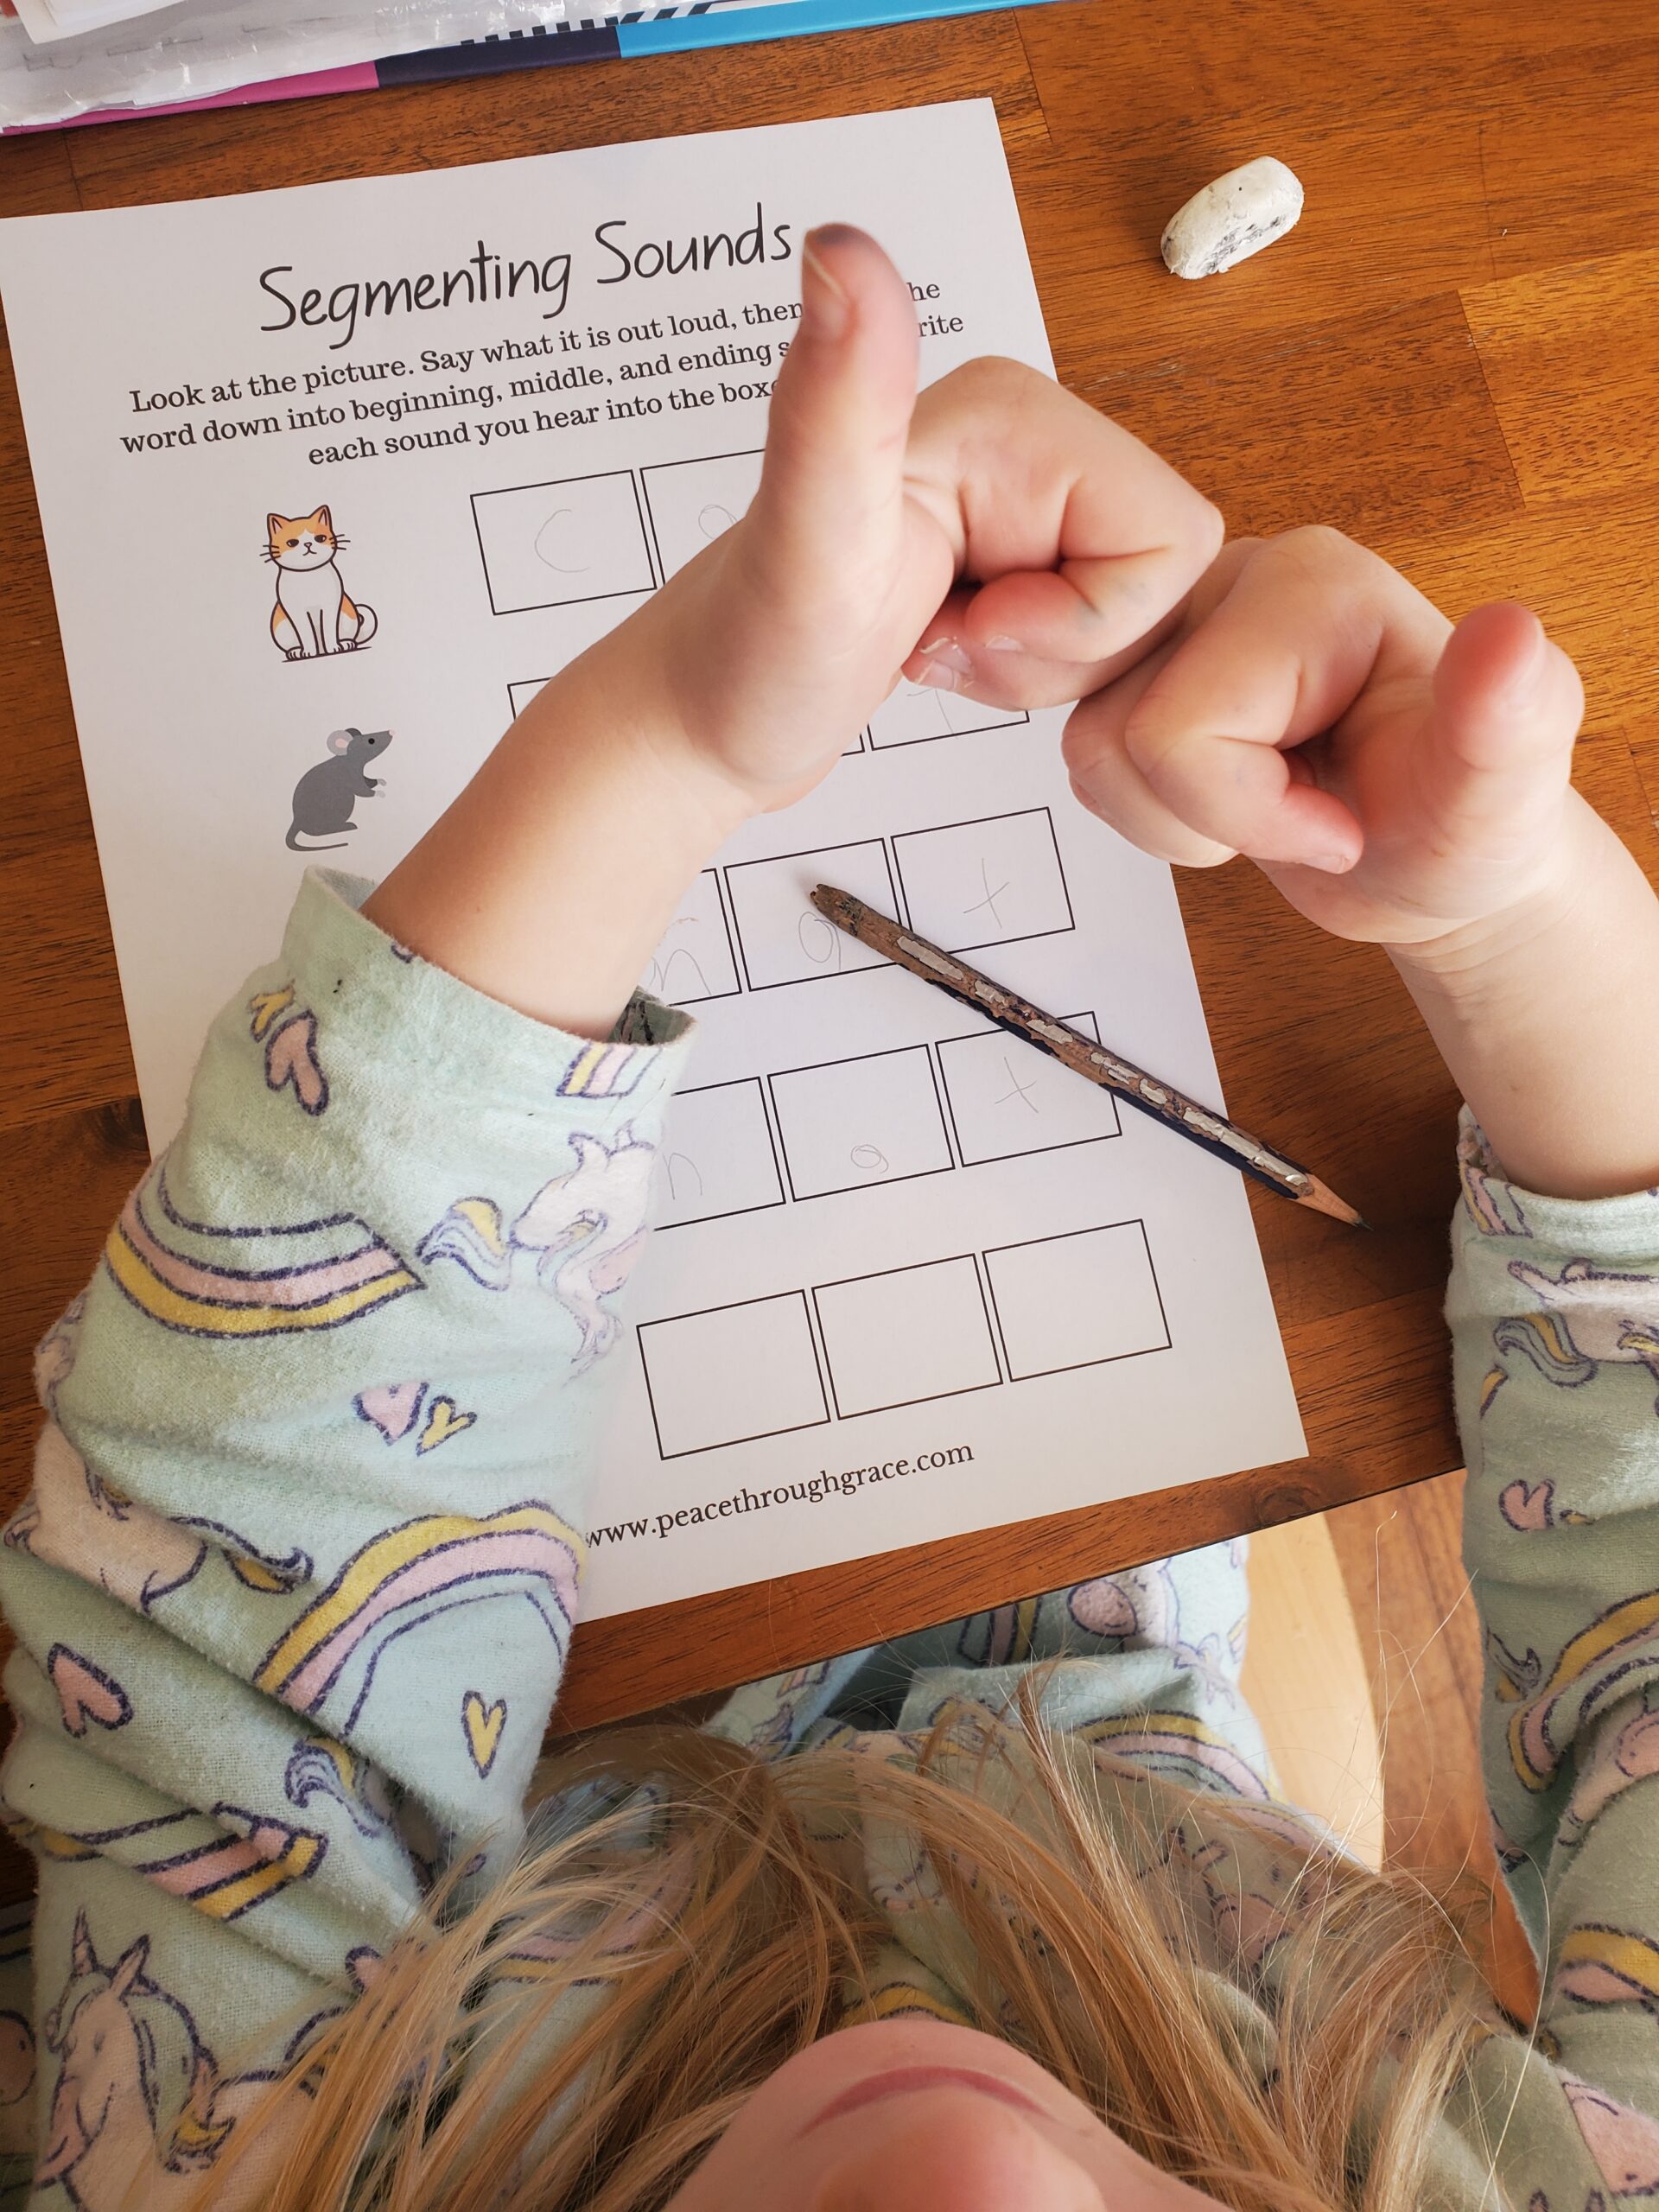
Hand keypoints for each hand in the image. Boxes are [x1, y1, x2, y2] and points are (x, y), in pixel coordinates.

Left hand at [364, 224, 1221, 1039]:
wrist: (695, 725)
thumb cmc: (745, 656)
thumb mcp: (804, 537)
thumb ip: (836, 398)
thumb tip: (840, 247)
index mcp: (1011, 410)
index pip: (1165, 540)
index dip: (1080, 622)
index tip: (964, 623)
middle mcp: (1024, 437)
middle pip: (1156, 579)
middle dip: (1061, 649)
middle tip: (944, 641)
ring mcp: (1017, 498)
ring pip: (1131, 614)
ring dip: (1042, 668)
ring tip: (937, 647)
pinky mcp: (1006, 553)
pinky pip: (1093, 633)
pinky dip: (1030, 673)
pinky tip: (945, 653)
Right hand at [1054, 524, 1658, 1198]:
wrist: (1434, 861)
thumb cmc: (1466, 830)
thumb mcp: (1503, 793)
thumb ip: (1514, 713)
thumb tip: (1507, 635)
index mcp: (1315, 584)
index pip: (1182, 728)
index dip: (1247, 811)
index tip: (1342, 823)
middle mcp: (1235, 577)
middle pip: (1120, 731)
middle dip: (1206, 812)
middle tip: (1306, 813)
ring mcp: (1182, 623)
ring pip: (1090, 748)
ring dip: (1175, 818)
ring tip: (1272, 806)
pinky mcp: (1150, 669)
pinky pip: (1087, 757)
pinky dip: (1151, 810)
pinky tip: (1231, 796)